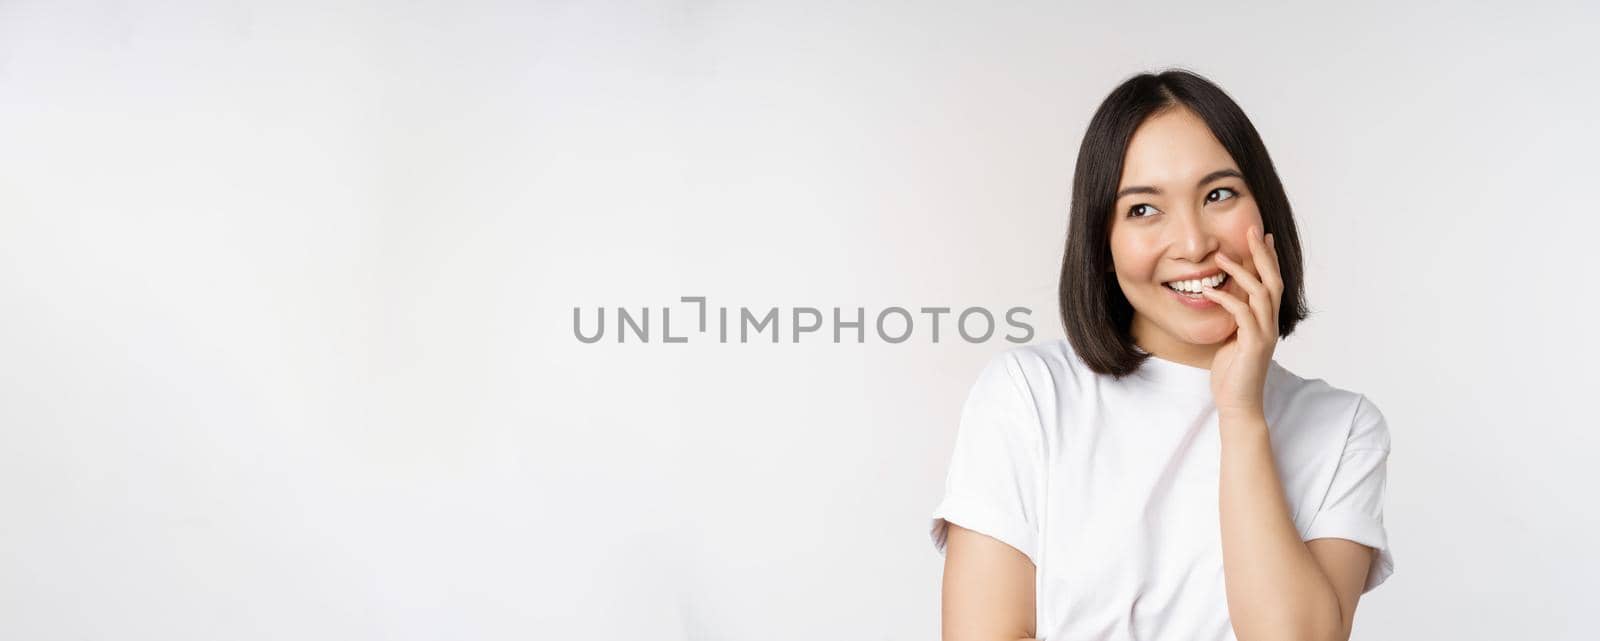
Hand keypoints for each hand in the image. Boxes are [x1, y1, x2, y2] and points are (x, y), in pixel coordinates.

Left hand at [1200, 224, 1282, 418]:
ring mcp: (1265, 334)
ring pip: (1261, 294)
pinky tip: (1209, 290)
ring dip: (1242, 272)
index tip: (1261, 234)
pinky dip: (1226, 299)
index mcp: (1267, 320)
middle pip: (1273, 280)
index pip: (1272, 281)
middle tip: (1251, 230)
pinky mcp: (1254, 346)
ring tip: (1220, 257)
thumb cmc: (1232, 372)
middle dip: (1263, 254)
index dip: (1268, 258)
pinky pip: (1242, 315)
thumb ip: (1234, 318)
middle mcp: (1270, 324)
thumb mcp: (1232, 337)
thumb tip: (1222, 295)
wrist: (1238, 403)